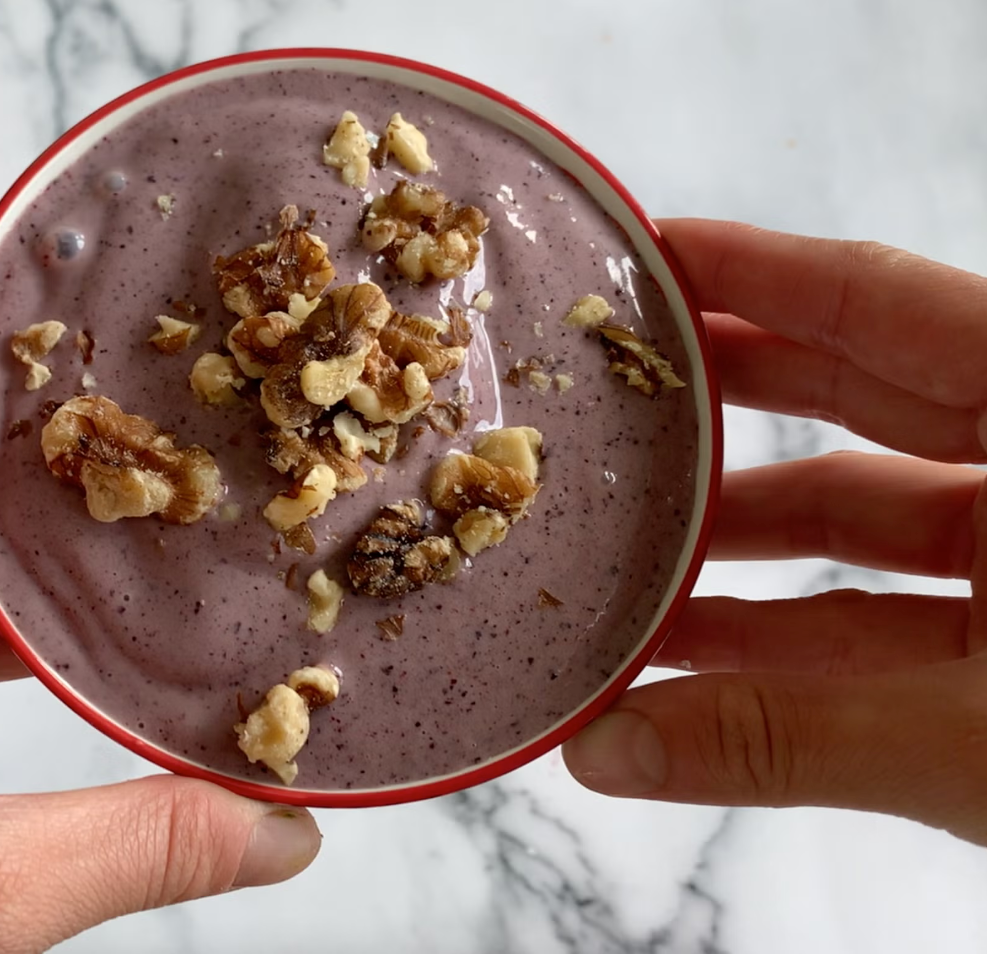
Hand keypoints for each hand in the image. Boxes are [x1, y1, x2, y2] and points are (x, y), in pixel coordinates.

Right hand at [563, 220, 986, 844]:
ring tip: (623, 569)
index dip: (757, 272)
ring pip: (880, 524)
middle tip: (612, 396)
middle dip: (731, 403)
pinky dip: (804, 643)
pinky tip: (700, 669)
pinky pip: (902, 621)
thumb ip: (791, 740)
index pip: (891, 307)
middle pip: (874, 397)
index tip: (646, 257)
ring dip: (749, 554)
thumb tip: (610, 749)